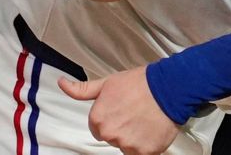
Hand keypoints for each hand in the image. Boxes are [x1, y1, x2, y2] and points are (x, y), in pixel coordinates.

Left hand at [59, 66, 178, 154]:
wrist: (169, 88)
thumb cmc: (140, 83)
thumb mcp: (108, 83)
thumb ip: (82, 89)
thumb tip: (61, 83)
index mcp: (98, 119)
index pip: (97, 128)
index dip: (110, 118)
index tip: (122, 109)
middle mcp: (110, 134)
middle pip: (112, 137)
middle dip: (122, 128)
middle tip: (134, 113)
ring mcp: (127, 145)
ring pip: (126, 146)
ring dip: (134, 137)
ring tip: (144, 119)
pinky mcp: (145, 153)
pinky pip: (141, 153)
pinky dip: (147, 144)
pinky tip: (151, 129)